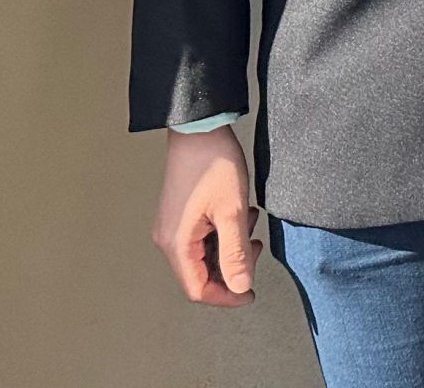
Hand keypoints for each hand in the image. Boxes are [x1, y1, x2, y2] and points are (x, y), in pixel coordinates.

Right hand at [152, 126, 260, 305]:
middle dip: (233, 264)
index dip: (227, 296)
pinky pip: (202, 237)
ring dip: (231, 245)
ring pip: (204, 254)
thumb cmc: (213, 165)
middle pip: (201, 273)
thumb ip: (236, 253)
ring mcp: (173, 226)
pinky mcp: (181, 214)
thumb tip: (240, 287)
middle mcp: (168, 239)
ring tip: (248, 220)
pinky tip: (240, 213)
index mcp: (177, 244)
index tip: (251, 291)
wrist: (199, 128)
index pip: (198, 289)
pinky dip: (224, 232)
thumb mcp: (233, 212)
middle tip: (255, 245)